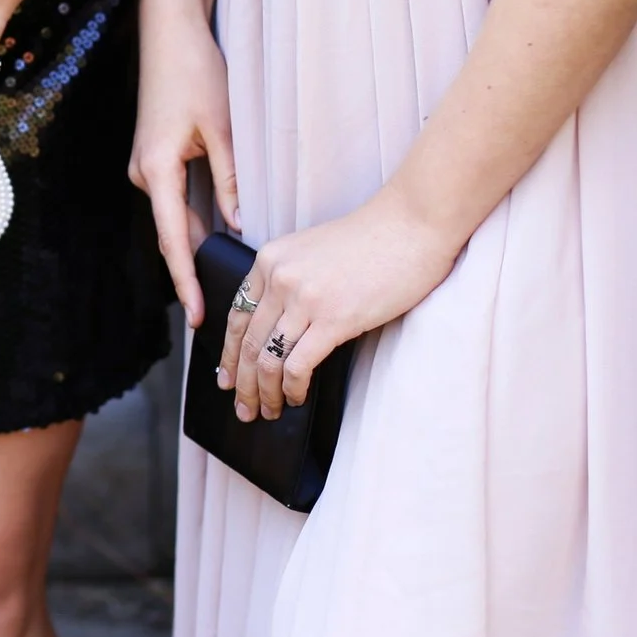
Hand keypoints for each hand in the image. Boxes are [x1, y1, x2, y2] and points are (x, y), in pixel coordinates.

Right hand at [128, 0, 238, 325]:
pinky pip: (172, 198)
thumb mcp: (223, 128)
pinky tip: (215, 230)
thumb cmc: (196, 72)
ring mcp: (145, 165)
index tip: (199, 315)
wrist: (168, 30)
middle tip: (221, 306)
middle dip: (193, 268)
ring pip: (173, 216)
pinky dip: (191, 218)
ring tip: (223, 274)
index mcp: (157, 169)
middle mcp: (143, 173)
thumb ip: (231, 180)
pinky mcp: (153, 155)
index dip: (186, 280)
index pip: (173, 239)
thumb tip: (239, 225)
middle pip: (171, 233)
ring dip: (196, 242)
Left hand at [219, 193, 460, 422]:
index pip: (238, 316)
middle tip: (244, 409)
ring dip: (265, 393)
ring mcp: (304, 299)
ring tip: (270, 412)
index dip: (229, 354)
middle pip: (249, 343)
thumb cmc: (372, 240)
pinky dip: (293, 388)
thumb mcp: (313, 251)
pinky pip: (298, 365)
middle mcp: (279, 278)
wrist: (410, 224)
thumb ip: (290, 280)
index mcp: (270, 260)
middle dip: (243, 383)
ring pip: (268, 359)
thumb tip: (280, 327)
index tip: (226, 378)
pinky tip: (297, 398)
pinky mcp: (333, 319)